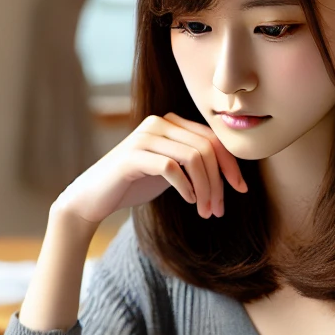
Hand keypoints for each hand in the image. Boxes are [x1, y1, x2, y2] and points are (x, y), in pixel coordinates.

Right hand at [53, 114, 247, 226]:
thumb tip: (230, 171)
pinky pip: (171, 168)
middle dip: (219, 182)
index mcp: (170, 122)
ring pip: (193, 157)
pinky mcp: (133, 156)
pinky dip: (186, 187)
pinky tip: (189, 201)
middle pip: (206, 148)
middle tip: (218, 209)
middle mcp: (158, 123)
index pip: (212, 138)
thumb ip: (193, 162)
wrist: (93, 196)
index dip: (231, 164)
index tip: (240, 189)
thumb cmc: (133, 184)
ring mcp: (144, 137)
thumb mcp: (170, 170)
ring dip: (205, 188)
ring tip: (205, 211)